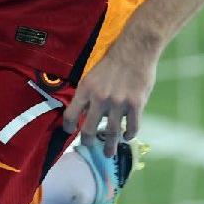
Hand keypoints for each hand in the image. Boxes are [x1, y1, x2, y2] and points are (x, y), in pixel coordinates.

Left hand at [61, 42, 157, 156]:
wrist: (134, 50)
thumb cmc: (112, 61)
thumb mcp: (92, 75)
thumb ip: (88, 93)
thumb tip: (84, 112)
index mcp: (86, 89)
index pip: (71, 114)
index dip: (68, 126)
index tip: (69, 131)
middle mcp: (100, 98)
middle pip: (89, 129)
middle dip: (87, 141)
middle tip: (88, 145)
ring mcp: (118, 103)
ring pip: (111, 133)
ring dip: (109, 146)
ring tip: (108, 153)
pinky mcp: (136, 104)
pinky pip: (132, 127)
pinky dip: (129, 134)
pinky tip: (127, 136)